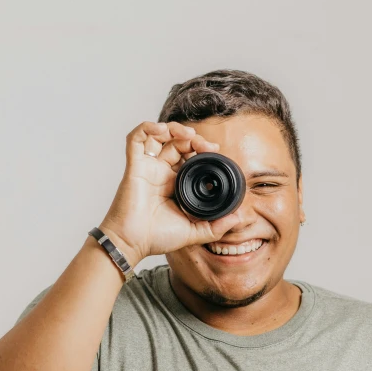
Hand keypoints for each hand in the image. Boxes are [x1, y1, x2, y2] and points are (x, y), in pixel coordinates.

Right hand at [98, 120, 242, 264]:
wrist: (132, 243)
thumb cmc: (156, 238)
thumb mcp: (194, 232)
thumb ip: (216, 227)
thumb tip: (239, 218)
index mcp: (174, 184)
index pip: (189, 157)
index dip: (202, 150)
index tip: (215, 151)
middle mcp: (161, 172)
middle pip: (177, 143)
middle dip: (194, 139)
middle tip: (206, 146)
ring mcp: (147, 167)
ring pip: (159, 136)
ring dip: (175, 129)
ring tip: (189, 135)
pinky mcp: (135, 165)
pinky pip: (136, 138)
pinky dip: (148, 127)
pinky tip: (162, 129)